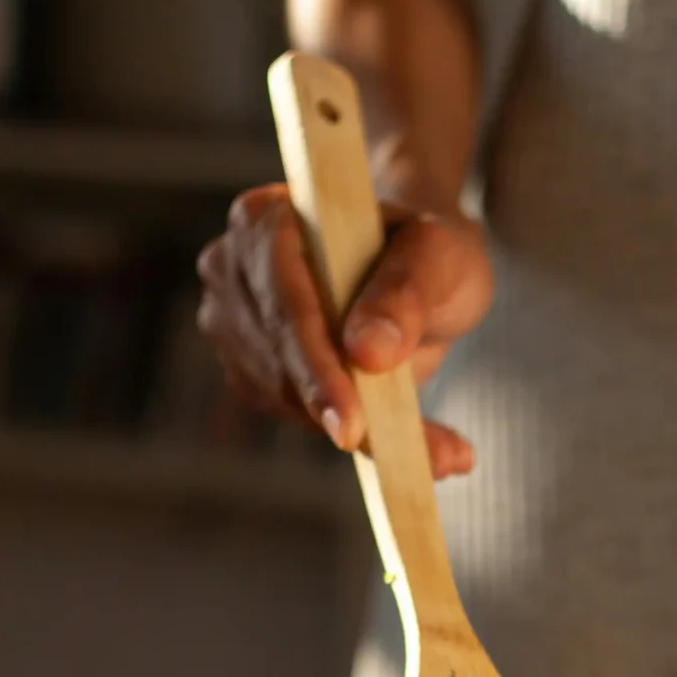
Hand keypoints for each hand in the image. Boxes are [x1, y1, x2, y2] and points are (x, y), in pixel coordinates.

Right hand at [196, 188, 493, 477]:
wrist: (417, 273)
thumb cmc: (425, 253)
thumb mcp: (436, 257)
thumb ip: (405, 293)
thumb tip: (367, 353)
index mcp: (265, 219)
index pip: (284, 303)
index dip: (317, 367)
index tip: (351, 424)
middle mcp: (231, 268)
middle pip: (277, 358)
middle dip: (344, 410)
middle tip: (429, 456)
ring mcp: (234, 323)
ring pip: (285, 398)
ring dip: (362, 431)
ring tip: (445, 451)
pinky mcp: (251, 370)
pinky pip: (296, 417)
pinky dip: (356, 436)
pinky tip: (408, 438)